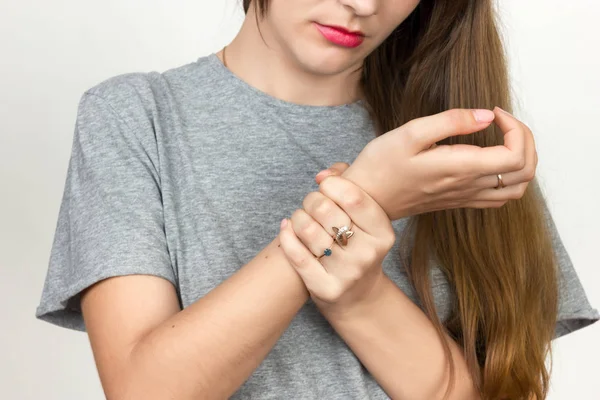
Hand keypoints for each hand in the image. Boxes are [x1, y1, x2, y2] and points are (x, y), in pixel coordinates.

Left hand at [278, 173, 395, 316]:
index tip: (325, 186)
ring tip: (300, 219)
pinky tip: (287, 229)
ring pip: (307, 229)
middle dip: (311, 200)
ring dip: (297, 217)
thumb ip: (348, 186)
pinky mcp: (325, 288)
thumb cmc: (358, 246)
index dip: (332, 184)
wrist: (359, 297)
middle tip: (310, 204)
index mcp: (382, 233)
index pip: (353, 197)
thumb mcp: (365, 219)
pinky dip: (286, 236)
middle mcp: (368, 254)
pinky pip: (296, 254)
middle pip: (326, 210)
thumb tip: (323, 176)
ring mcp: (347, 273)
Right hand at [341, 107, 537, 219]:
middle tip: (503, 120)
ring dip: (522, 160)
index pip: (515, 155)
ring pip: (517, 187)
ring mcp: (465, 197)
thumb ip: (451, 121)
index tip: (494, 111)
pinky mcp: (459, 201)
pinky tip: (493, 160)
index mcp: (460, 168)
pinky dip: (509, 177)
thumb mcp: (410, 133)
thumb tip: (485, 115)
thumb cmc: (382, 165)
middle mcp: (468, 186)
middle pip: (524, 171)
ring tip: (504, 138)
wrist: (367, 200)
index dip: (516, 128)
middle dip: (525, 140)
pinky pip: (500, 197)